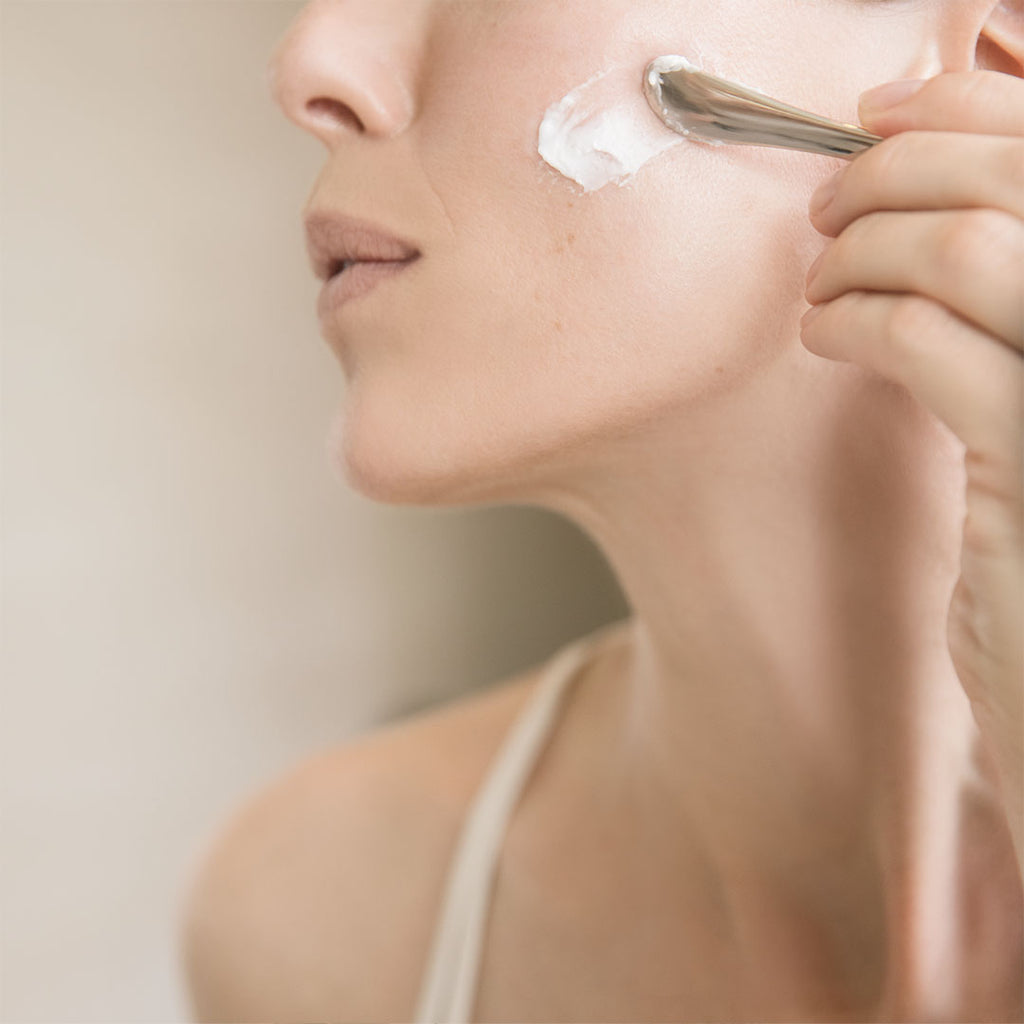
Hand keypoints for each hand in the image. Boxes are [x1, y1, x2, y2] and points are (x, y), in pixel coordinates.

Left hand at [799, 71, 1023, 875]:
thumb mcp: (1022, 400)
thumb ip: (995, 309)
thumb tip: (914, 207)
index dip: (962, 109)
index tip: (878, 111)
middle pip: (1016, 184)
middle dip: (899, 168)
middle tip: (828, 200)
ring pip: (977, 248)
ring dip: (868, 244)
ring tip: (821, 275)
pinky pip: (931, 343)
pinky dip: (856, 319)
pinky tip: (823, 333)